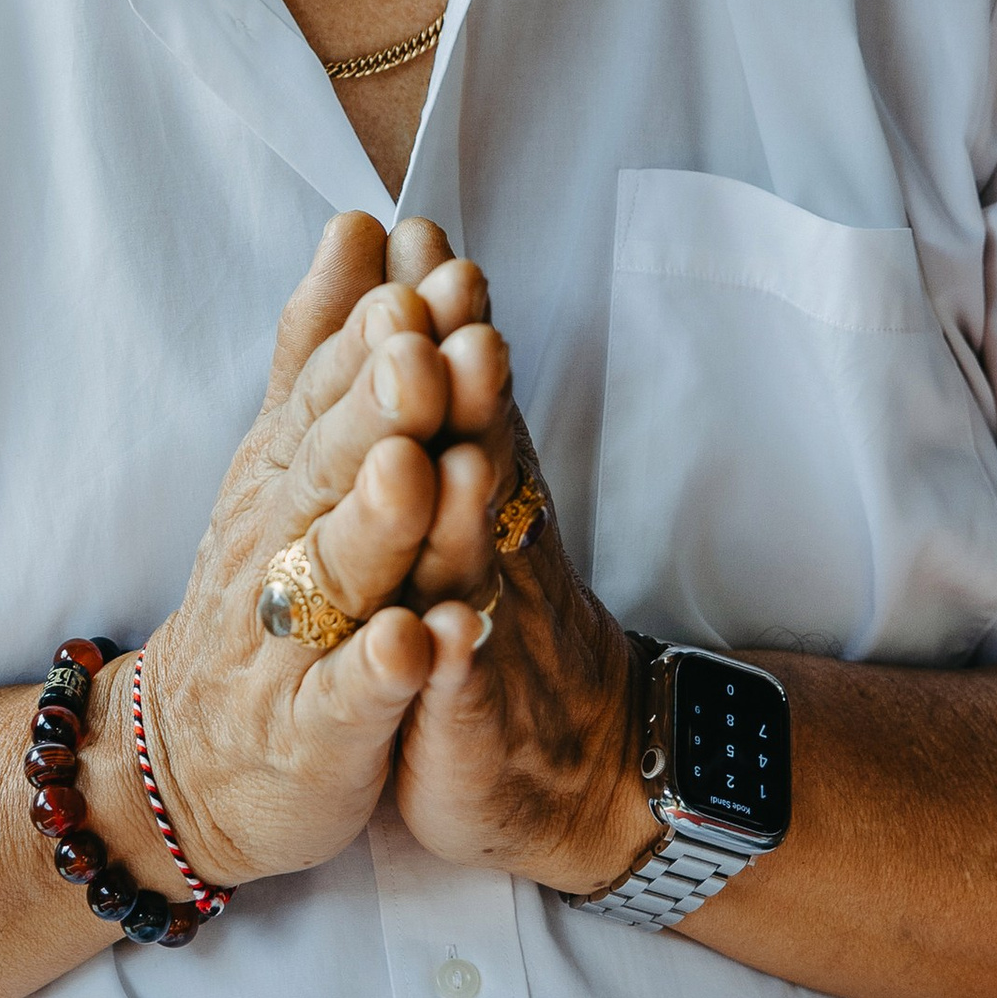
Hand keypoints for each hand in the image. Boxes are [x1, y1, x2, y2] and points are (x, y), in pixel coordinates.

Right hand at [117, 214, 507, 891]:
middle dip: (377, 407)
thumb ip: (323, 349)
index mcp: (285, 475)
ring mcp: (292, 643)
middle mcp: (281, 546)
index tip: (424, 274)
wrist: (186, 758)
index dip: (376, 338)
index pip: (329, 394)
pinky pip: (344, 700)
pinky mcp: (312, 736)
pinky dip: (380, 673)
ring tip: (417, 469)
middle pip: (330, 469)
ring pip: (338, 575)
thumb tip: (360, 222)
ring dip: (378, 522)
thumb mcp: (284, 458)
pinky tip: (418, 642)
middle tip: (423, 347)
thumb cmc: (263, 587)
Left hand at [373, 230, 655, 898]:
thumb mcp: (468, 487)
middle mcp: (487, 542)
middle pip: (475, 452)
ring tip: (448, 450)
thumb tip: (418, 252)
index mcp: (475, 483)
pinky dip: (450, 658)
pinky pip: (460, 684)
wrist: (578, 762)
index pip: (457, 389)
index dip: (439, 318)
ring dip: (462, 505)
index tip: (420, 235)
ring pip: (470, 559)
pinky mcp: (470, 715)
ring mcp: (485, 627)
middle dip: (459, 381)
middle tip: (441, 301)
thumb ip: (444, 380)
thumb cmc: (499, 611)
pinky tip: (442, 634)